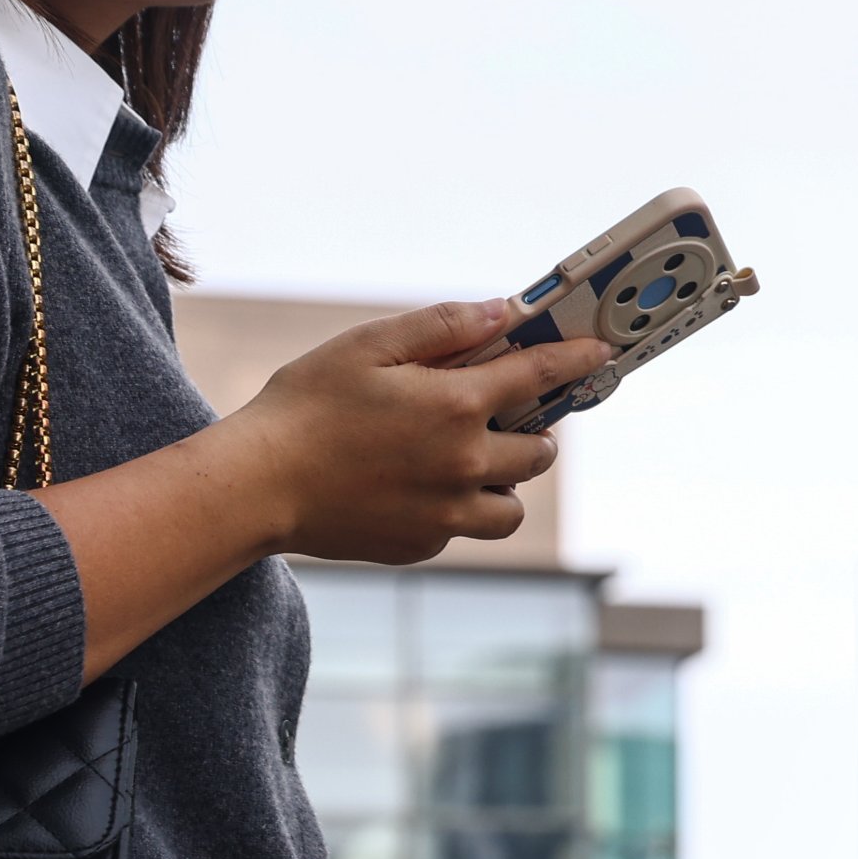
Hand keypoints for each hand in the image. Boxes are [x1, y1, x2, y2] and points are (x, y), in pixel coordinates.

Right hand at [220, 300, 611, 566]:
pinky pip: (464, 527)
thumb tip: (502, 313)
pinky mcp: (422, 544)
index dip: (575, 360)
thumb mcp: (369, 346)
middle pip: (538, 453)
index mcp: (457, 406)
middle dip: (534, 431)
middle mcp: (465, 464)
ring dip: (504, 481)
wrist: (257, 486)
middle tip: (506, 414)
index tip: (600, 354)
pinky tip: (419, 486)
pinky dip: (458, 508)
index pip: (540, 377)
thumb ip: (443, 327)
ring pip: (510, 506)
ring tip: (467, 459)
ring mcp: (447, 513)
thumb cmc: (306, 406)